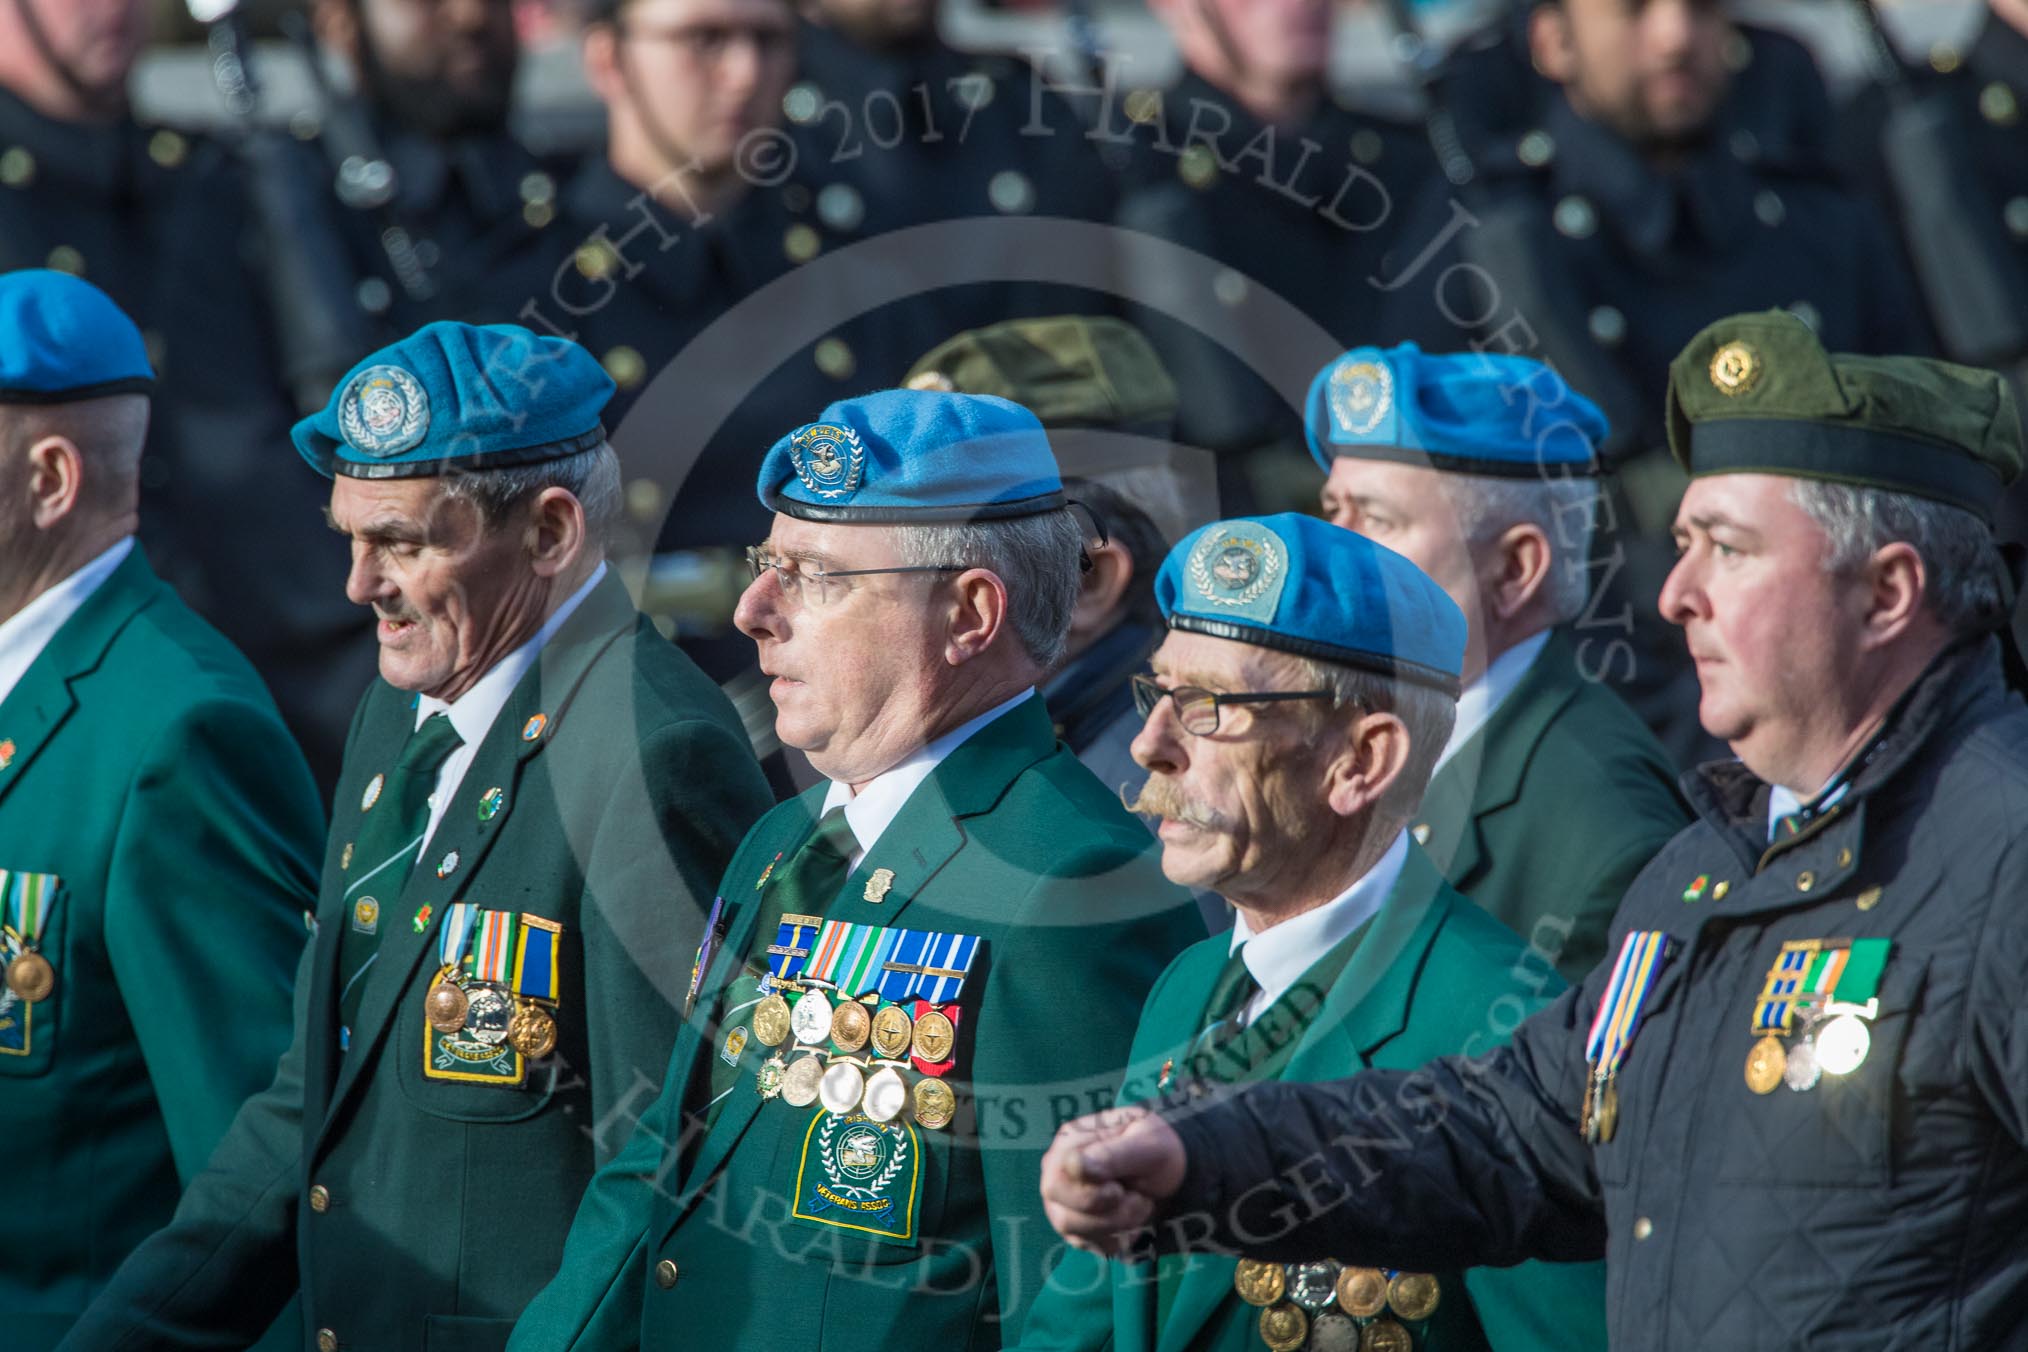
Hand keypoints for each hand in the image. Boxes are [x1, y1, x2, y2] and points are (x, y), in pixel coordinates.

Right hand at [1040, 1104, 1188, 1256]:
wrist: (1170, 1175)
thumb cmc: (1156, 1150)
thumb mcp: (1146, 1146)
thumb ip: (1111, 1155)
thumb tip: (1073, 1165)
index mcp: (1068, 1145)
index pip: (1060, 1180)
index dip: (1092, 1194)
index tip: (1121, 1188)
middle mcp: (1057, 1176)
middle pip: (1064, 1216)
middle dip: (1111, 1214)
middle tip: (1139, 1198)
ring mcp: (1064, 1205)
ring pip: (1077, 1235)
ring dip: (1119, 1225)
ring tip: (1140, 1203)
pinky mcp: (1079, 1230)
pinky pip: (1093, 1247)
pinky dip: (1122, 1237)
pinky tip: (1134, 1217)